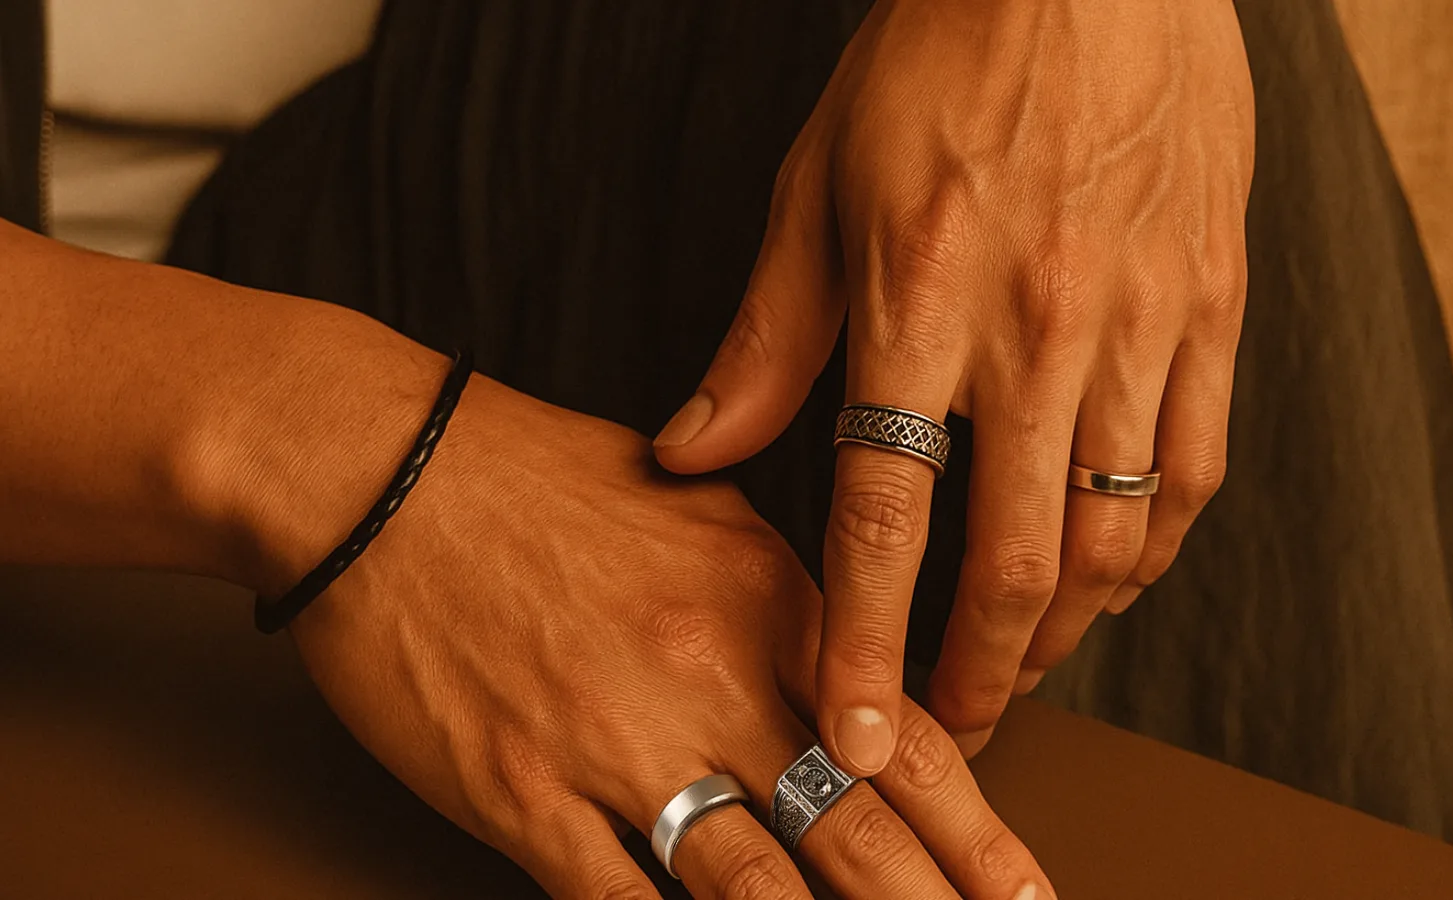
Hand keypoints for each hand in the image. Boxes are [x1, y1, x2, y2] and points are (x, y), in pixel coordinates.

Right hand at [270, 373, 1053, 898]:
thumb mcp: (692, 502)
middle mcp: (710, 683)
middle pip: (851, 830)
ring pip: (753, 886)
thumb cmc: (529, 474)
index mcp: (763, 606)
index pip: (898, 741)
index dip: (974, 833)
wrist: (382, 471)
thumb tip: (836, 660)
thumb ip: (774, 586)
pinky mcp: (524, 795)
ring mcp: (617, 747)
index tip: (1022, 891)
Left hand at [654, 0, 1253, 767]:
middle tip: (949, 733)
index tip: (855, 731)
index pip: (884, 516)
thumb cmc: (937, 67)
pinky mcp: (1207, 307)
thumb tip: (692, 453)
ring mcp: (1136, 323)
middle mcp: (1036, 329)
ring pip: (1112, 534)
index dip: (867, 642)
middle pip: (1010, 557)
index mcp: (920, 302)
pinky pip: (1191, 467)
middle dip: (976, 673)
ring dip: (1061, 630)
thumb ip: (764, 342)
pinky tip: (1115, 579)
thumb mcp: (817, 190)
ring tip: (1019, 670)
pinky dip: (1152, 549)